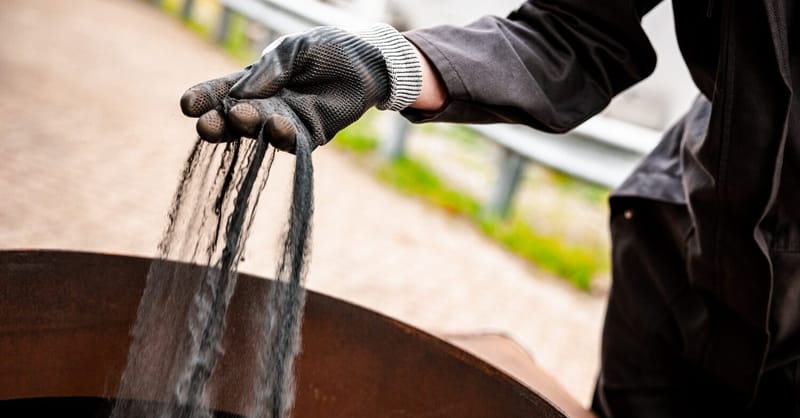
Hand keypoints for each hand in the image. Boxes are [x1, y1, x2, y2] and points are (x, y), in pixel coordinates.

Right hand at [181, 25, 421, 151]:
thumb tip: (240, 95)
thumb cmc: (327, 49)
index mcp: (254, 81)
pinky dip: (283, 137)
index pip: (221, 91)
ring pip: (260, 133)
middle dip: (219, 122)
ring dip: (249, 128)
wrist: (368, 61)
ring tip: (241, 117)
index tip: (187, 104)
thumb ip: (270, 71)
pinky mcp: (310, 136)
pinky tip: (277, 127)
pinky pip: (293, 142)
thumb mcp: (294, 51)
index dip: (204, 98)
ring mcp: (286, 122)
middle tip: (205, 125)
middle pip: (234, 119)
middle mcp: (265, 105)